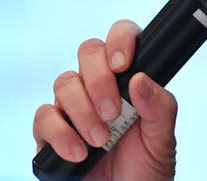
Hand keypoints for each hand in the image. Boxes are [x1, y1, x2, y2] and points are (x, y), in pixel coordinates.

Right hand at [33, 19, 178, 180]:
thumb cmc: (146, 169)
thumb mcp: (162, 139)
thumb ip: (159, 107)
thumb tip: (141, 79)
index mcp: (129, 79)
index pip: (121, 38)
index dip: (120, 39)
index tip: (123, 64)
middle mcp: (99, 87)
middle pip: (88, 52)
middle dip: (99, 80)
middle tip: (113, 112)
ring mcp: (73, 107)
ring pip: (65, 82)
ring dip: (83, 111)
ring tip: (100, 140)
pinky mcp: (51, 133)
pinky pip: (44, 117)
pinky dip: (60, 134)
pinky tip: (78, 152)